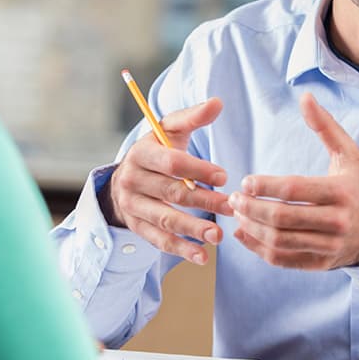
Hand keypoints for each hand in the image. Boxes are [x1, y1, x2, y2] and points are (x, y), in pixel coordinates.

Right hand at [102, 97, 232, 264]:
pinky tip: (203, 256)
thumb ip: (194, 117)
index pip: (171, 163)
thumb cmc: (158, 150)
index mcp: (141, 153)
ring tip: (219, 235)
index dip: (198, 170)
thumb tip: (218, 103)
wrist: (127, 177)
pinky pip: (159, 241)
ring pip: (165, 219)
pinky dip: (181, 250)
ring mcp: (132, 206)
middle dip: (203, 201)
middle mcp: (132, 180)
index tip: (224, 177)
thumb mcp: (171, 130)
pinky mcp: (136, 227)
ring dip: (193, 229)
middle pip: (171, 193)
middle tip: (231, 207)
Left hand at [229, 92, 358, 269]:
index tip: (245, 181)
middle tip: (234, 198)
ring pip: (280, 241)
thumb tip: (305, 97)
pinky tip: (244, 233)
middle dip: (252, 208)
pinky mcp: (321, 264)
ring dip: (252, 228)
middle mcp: (337, 222)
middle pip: (283, 218)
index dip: (265, 186)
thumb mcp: (349, 154)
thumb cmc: (358, 187)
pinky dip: (258, 248)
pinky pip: (283, 259)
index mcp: (341, 192)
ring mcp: (329, 246)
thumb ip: (325, 126)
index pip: (294, 190)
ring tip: (238, 213)